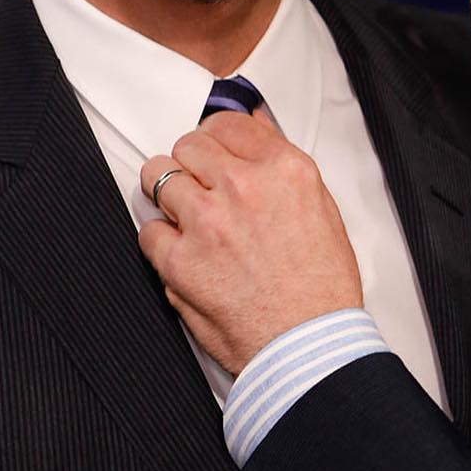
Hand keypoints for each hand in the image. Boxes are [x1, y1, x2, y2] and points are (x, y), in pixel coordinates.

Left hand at [139, 111, 362, 374]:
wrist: (308, 346)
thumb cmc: (322, 289)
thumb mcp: (322, 211)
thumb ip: (283, 170)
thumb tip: (257, 136)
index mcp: (285, 171)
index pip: (229, 124)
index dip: (217, 138)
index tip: (214, 151)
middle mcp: (244, 187)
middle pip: (189, 145)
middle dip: (191, 164)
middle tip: (200, 187)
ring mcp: (207, 222)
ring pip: (158, 176)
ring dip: (169, 194)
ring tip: (186, 217)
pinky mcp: (179, 260)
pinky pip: (148, 229)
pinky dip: (160, 240)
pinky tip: (183, 253)